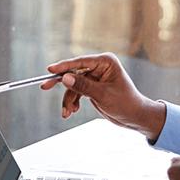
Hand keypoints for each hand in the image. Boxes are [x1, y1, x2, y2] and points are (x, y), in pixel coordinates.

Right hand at [41, 52, 166, 139]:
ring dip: (68, 99)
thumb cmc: (125, 103)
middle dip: (62, 84)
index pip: (80, 62)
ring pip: (73, 85)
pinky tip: (71, 111)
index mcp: (105, 62)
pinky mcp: (92, 88)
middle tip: (45, 86)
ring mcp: (95, 77)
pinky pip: (76, 92)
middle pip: (73, 72)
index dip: (64, 66)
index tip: (50, 70)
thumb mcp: (102, 95)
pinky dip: (73, 102)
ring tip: (67, 112)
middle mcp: (99, 67)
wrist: (134, 117)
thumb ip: (83, 86)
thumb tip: (65, 78)